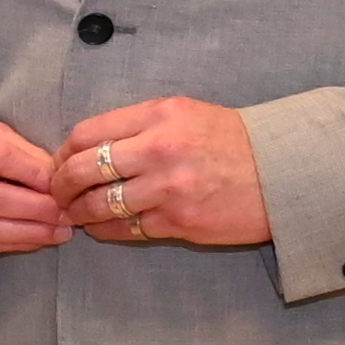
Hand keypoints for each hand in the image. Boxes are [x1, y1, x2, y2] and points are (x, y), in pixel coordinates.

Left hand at [51, 96, 265, 247]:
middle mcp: (159, 150)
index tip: (59, 163)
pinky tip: (102, 226)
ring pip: (98, 205)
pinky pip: (124, 229)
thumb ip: (137, 125)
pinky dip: (105, 229)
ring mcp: (168, 189)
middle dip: (60, 185)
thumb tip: (84, 147)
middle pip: (81, 170)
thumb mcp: (184, 114)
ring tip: (76, 212)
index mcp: (159, 116)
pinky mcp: (178, 223)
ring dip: (79, 212)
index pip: (86, 134)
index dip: (62, 153)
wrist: (286, 173)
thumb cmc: (231, 141)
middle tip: (57, 193)